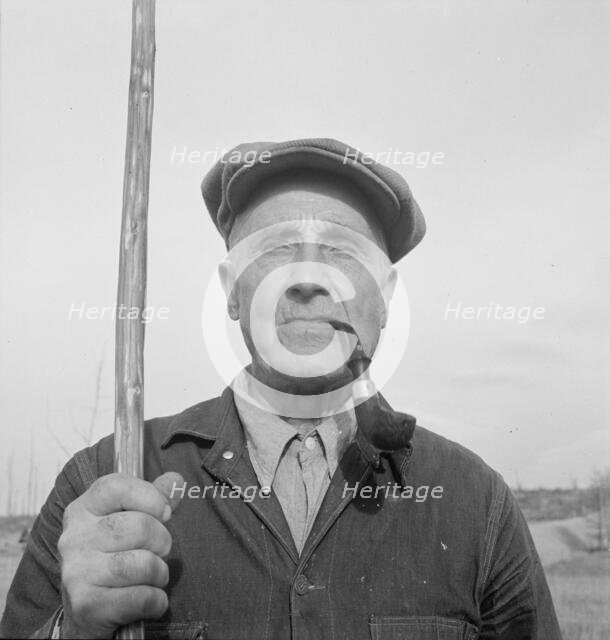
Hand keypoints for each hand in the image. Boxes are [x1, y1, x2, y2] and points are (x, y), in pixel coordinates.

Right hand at [57, 471, 183, 638]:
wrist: (88, 611)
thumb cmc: (114, 556)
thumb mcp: (131, 519)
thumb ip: (154, 497)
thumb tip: (175, 480)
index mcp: (83, 509)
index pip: (116, 487)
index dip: (150, 496)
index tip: (165, 512)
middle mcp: (75, 537)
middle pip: (139, 526)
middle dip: (162, 540)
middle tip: (159, 551)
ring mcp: (77, 572)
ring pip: (142, 563)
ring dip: (160, 572)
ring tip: (153, 576)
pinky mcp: (85, 605)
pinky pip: (140, 597)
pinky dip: (155, 599)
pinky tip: (149, 599)